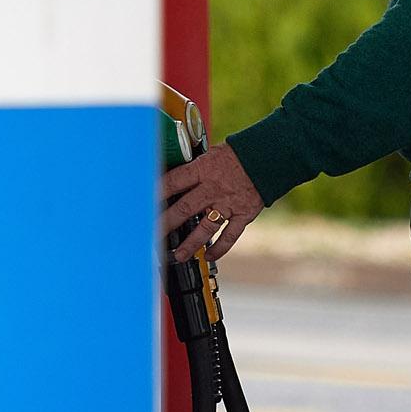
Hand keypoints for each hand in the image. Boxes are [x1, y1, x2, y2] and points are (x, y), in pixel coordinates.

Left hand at [159, 143, 263, 262]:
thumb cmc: (236, 155)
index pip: (174, 181)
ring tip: (178, 256)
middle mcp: (214, 188)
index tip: (143, 204)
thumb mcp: (210, 154)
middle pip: (185, 208)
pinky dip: (220, 248)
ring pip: (206, 227)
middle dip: (166, 223)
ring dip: (190, 243)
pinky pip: (230, 235)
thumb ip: (194, 169)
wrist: (267, 156)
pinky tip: (209, 257)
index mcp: (203, 170)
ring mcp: (229, 203)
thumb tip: (172, 175)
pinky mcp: (244, 214)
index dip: (157, 192)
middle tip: (152, 235)